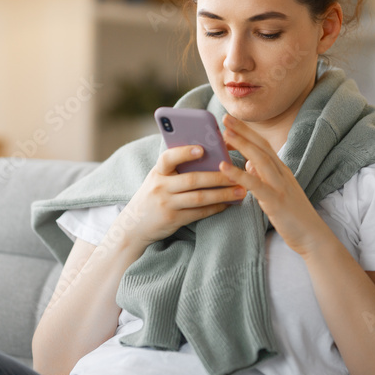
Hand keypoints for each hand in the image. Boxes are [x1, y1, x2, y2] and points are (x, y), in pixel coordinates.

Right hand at [118, 144, 245, 251]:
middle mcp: (160, 187)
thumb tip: (208, 155)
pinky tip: (228, 204)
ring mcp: (166, 204)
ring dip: (222, 194)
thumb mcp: (158, 178)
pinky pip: (199, 213)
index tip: (202, 148)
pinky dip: (215, 208)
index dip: (184, 153)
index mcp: (157, 172)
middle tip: (237, 173)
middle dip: (218, 177)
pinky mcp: (173, 219)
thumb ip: (175, 168)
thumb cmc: (153, 195)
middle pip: (192, 180)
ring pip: (199, 198)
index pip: (168, 158)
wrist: (134, 225)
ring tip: (240, 191)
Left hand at [218, 114, 332, 255]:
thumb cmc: (293, 215)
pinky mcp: (276, 201)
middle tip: (225, 117)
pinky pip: (255, 184)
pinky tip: (223, 167)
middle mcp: (282, 173)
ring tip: (224, 133)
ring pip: (259, 159)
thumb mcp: (277, 191)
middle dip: (243, 130)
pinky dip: (238, 174)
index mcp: (281, 170)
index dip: (247, 131)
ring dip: (241, 144)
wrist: (313, 236)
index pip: (263, 145)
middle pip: (261, 146)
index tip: (230, 121)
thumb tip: (248, 164)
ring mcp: (280, 186)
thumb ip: (263, 176)